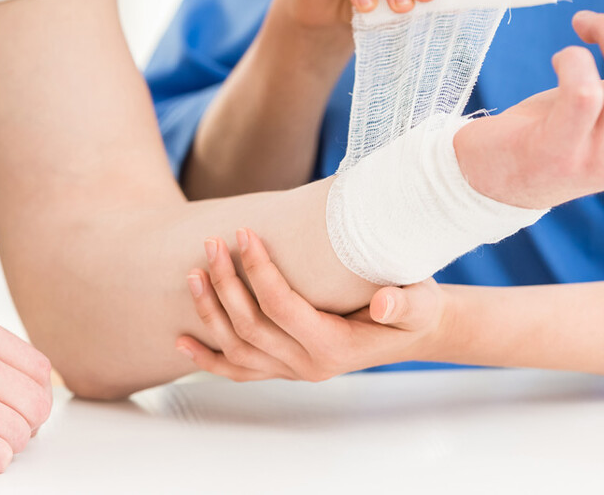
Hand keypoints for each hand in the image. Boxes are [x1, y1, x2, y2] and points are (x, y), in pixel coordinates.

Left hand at [175, 229, 446, 381]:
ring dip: (210, 312)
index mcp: (335, 347)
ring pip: (237, 349)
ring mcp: (293, 370)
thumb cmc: (416, 308)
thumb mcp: (421, 302)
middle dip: (226, 283)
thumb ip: (404, 303)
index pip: (282, 307)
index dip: (258, 270)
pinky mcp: (284, 368)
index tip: (245, 233)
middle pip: (250, 327)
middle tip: (213, 243)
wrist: (415, 331)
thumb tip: (382, 304)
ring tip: (194, 272)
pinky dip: (208, 359)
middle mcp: (308, 365)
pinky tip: (182, 341)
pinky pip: (239, 370)